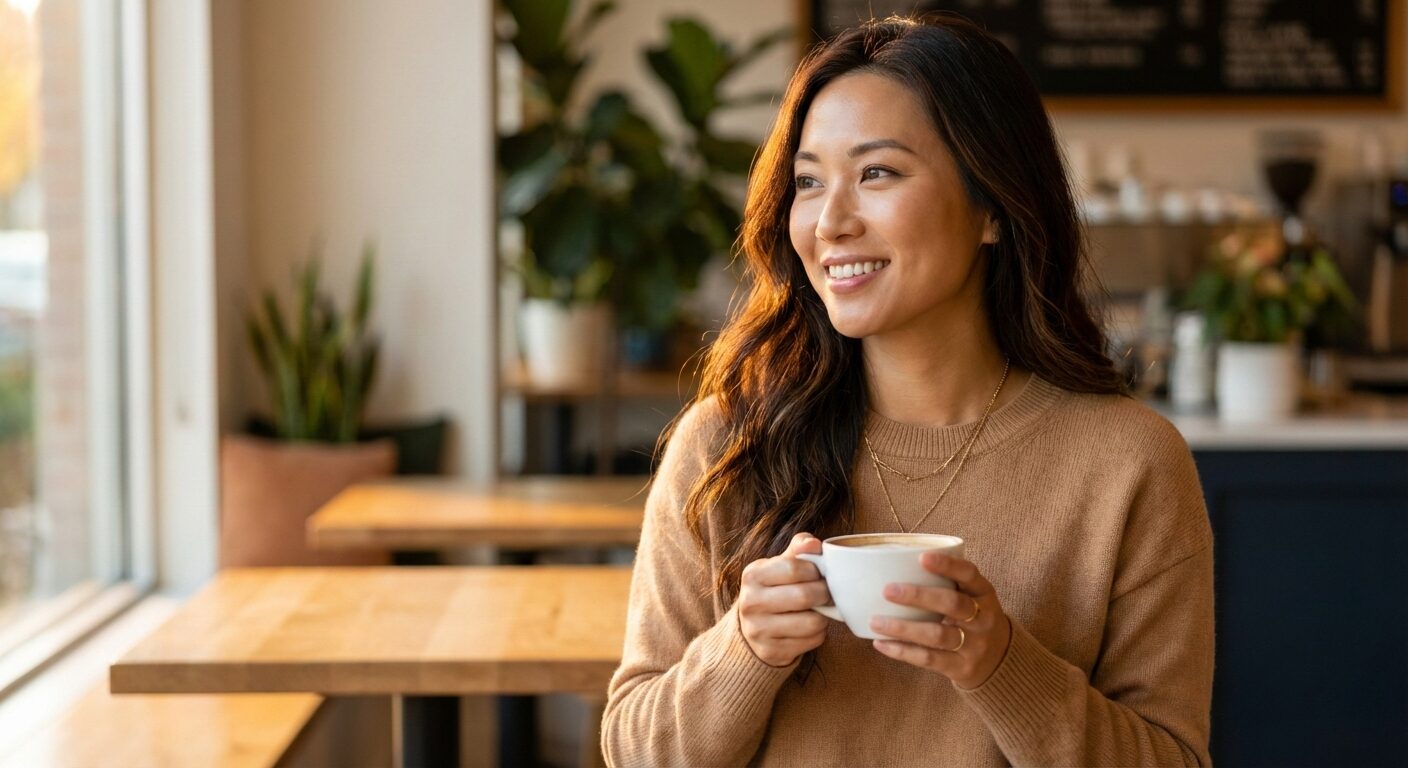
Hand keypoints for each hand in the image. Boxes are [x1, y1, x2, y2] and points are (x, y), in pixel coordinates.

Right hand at [738, 532, 831, 666]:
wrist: (751, 629)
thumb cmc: (773, 590)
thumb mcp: (778, 566)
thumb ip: (798, 550)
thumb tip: (814, 544)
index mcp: (752, 575)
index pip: (795, 568)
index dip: (816, 571)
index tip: (819, 574)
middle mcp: (750, 603)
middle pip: (804, 596)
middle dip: (824, 594)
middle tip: (827, 593)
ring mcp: (758, 630)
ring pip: (812, 622)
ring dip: (824, 616)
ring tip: (819, 610)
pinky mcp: (771, 651)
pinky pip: (811, 641)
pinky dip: (819, 633)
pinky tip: (810, 627)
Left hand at [869, 551, 1011, 689]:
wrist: (999, 660)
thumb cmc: (972, 618)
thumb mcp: (971, 596)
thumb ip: (946, 581)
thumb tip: (892, 564)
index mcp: (984, 593)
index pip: (969, 574)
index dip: (948, 565)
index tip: (922, 557)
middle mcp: (983, 619)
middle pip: (952, 605)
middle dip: (918, 597)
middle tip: (888, 591)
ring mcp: (974, 646)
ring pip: (937, 635)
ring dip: (903, 628)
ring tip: (875, 621)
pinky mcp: (961, 668)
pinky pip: (928, 659)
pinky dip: (902, 651)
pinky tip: (881, 643)